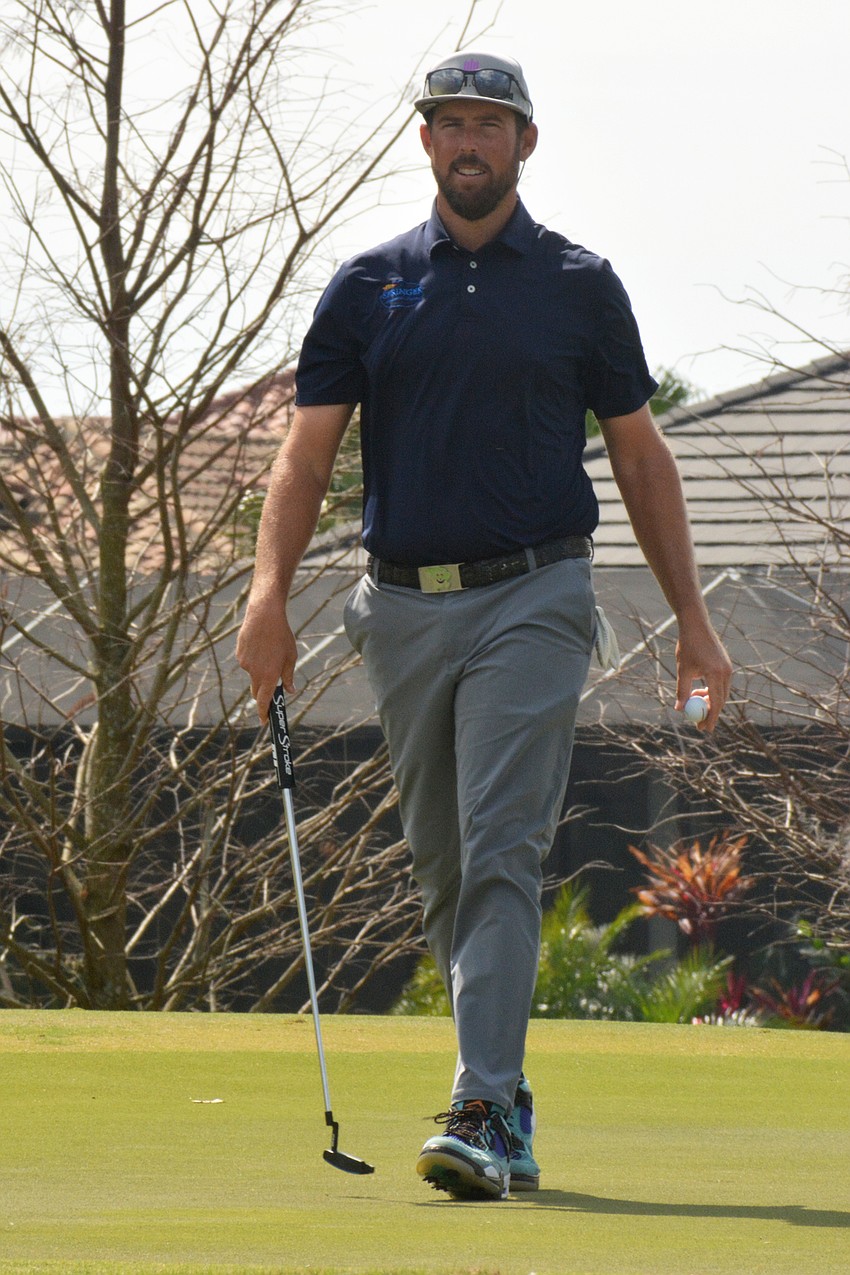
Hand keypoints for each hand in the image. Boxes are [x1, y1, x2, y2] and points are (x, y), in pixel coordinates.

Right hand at [236, 595, 296, 723]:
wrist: (264, 615)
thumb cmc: (282, 636)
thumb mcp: (291, 656)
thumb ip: (288, 676)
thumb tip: (290, 690)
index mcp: (269, 675)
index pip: (263, 701)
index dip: (263, 713)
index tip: (264, 721)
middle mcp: (254, 672)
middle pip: (256, 691)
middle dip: (262, 694)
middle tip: (271, 688)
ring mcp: (245, 663)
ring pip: (252, 674)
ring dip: (260, 671)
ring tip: (269, 652)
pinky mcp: (239, 654)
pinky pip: (247, 662)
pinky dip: (254, 659)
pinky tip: (261, 646)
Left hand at [674, 624, 731, 733]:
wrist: (696, 625)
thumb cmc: (687, 646)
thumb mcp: (683, 670)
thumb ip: (682, 691)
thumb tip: (679, 709)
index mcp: (716, 674)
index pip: (716, 702)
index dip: (711, 717)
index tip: (704, 729)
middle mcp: (726, 672)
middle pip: (721, 700)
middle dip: (711, 713)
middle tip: (700, 723)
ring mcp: (728, 668)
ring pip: (721, 692)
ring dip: (709, 700)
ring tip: (694, 699)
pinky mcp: (726, 664)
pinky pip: (721, 684)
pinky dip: (711, 690)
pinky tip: (700, 689)